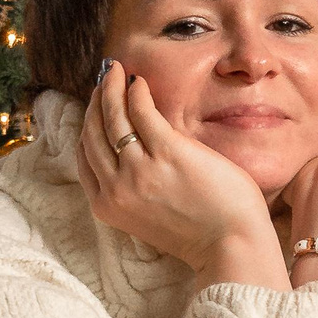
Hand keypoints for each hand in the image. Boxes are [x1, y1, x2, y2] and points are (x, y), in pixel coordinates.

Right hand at [76, 61, 286, 286]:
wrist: (231, 246)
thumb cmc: (200, 233)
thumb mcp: (149, 216)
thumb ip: (133, 188)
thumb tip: (131, 150)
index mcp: (109, 207)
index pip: (86, 158)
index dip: (88, 128)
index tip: (94, 108)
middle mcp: (117, 189)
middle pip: (94, 134)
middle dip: (95, 103)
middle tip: (104, 81)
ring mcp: (140, 170)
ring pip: (113, 119)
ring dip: (111, 90)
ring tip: (116, 72)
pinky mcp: (168, 153)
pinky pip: (142, 113)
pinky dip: (136, 93)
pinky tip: (139, 82)